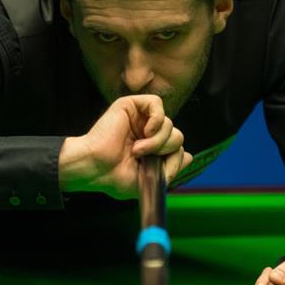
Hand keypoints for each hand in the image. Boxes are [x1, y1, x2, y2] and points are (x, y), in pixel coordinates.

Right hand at [59, 95, 192, 198]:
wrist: (95, 168)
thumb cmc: (115, 177)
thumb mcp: (150, 179)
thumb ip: (171, 168)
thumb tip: (190, 156)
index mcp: (151, 149)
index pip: (177, 148)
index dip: (175, 158)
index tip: (160, 169)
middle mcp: (147, 133)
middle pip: (177, 136)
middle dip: (166, 150)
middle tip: (145, 158)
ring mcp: (139, 119)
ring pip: (169, 123)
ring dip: (158, 141)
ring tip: (138, 150)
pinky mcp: (131, 106)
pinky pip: (157, 104)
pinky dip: (157, 119)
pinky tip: (147, 131)